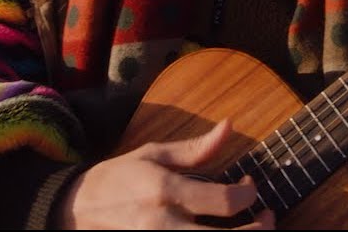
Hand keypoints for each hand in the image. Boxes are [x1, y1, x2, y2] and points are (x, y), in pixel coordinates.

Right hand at [56, 119, 275, 229]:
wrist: (79, 209)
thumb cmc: (120, 177)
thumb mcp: (154, 154)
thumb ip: (196, 148)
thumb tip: (229, 126)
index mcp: (165, 192)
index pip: (224, 202)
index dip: (249, 194)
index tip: (249, 184)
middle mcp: (164, 225)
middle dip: (260, 230)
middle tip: (269, 215)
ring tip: (255, 230)